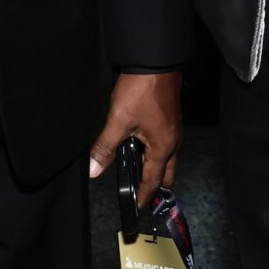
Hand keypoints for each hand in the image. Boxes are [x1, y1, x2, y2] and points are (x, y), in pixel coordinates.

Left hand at [89, 72, 182, 207]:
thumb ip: (106, 147)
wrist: (156, 60)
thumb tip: (94, 170)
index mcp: (163, 147)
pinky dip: (154, 152)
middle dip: (153, 185)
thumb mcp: (118, 119)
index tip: (135, 208)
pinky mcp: (170, 118)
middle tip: (137, 193)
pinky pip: (164, 144)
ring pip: (167, 157)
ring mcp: (174, 129)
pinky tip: (139, 147)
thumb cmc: (139, 90)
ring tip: (135, 171)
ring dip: (153, 167)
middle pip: (166, 172)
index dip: (142, 196)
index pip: (153, 181)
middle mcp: (173, 141)